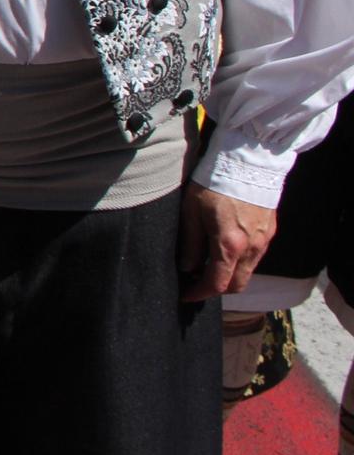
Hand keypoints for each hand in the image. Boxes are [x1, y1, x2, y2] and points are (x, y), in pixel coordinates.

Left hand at [180, 183, 276, 301]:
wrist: (246, 160)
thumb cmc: (214, 182)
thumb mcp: (191, 212)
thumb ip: (190, 243)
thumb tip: (187, 267)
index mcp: (229, 245)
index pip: (216, 284)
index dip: (199, 293)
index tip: (185, 294)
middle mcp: (251, 248)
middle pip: (236, 285)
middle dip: (216, 288)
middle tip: (196, 281)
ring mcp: (264, 241)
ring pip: (248, 272)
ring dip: (230, 275)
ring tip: (208, 264)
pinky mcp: (270, 231)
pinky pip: (256, 257)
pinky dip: (241, 262)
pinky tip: (225, 249)